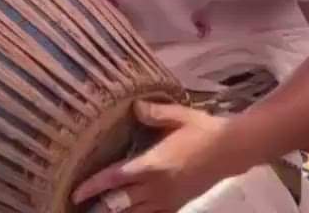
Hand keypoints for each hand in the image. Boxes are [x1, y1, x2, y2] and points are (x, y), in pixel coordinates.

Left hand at [71, 101, 230, 211]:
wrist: (232, 150)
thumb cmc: (203, 129)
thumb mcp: (179, 115)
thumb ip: (154, 113)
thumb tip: (133, 106)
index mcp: (154, 164)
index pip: (116, 179)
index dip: (94, 187)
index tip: (76, 192)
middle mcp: (158, 187)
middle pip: (120, 204)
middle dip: (99, 208)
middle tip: (78, 207)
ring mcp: (168, 199)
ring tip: (97, 212)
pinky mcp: (177, 205)